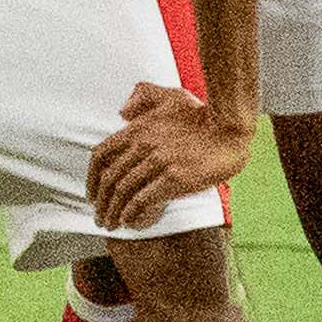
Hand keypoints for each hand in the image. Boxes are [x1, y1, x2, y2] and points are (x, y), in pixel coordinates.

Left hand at [87, 81, 253, 230]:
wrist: (230, 130)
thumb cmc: (202, 114)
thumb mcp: (169, 96)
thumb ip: (143, 97)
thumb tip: (122, 113)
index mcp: (137, 129)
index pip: (101, 155)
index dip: (91, 178)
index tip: (92, 195)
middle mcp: (143, 145)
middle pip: (109, 178)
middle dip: (100, 202)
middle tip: (99, 216)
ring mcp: (158, 162)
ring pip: (123, 191)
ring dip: (113, 211)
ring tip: (111, 224)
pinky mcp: (175, 178)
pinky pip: (144, 199)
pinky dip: (132, 212)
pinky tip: (129, 221)